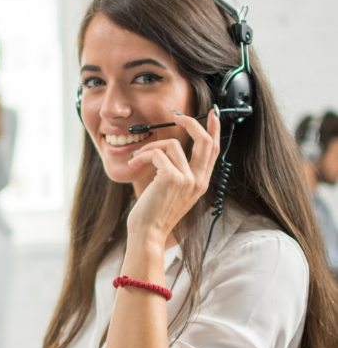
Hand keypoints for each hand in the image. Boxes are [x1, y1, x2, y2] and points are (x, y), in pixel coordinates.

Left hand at [126, 107, 220, 246]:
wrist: (147, 234)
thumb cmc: (153, 214)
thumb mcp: (170, 192)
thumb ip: (176, 173)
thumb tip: (169, 150)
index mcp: (200, 183)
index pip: (214, 150)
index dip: (214, 129)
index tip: (213, 114)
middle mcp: (198, 180)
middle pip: (205, 140)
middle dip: (191, 122)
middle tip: (176, 115)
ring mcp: (187, 179)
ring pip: (172, 144)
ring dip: (149, 147)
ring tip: (136, 158)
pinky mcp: (172, 178)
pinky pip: (157, 153)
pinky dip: (142, 155)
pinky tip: (133, 164)